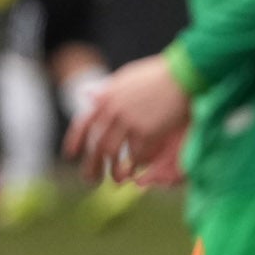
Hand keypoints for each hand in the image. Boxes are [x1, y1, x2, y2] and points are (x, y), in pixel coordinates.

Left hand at [64, 54, 191, 183]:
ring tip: (115, 181)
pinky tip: (137, 171)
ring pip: (113, 153)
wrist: (183, 74)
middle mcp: (113, 111)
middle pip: (96, 144)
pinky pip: (137, 154)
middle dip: (92, 165)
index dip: (75, 141)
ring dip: (112, 170)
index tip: (71, 155)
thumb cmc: (159, 74)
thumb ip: (108, 90)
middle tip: (91, 179)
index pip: (83, 124)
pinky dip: (136, 164)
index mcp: (106, 97)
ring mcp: (129, 121)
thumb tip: (90, 96)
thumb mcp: (127, 78)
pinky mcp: (148, 130)